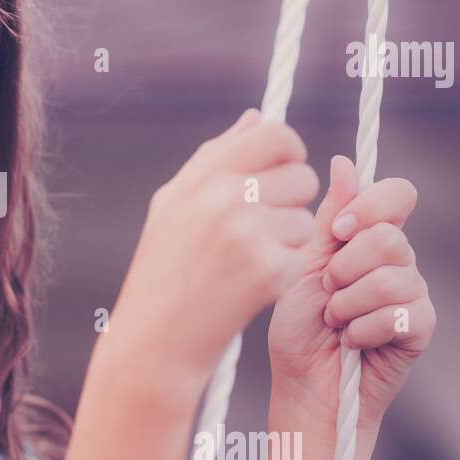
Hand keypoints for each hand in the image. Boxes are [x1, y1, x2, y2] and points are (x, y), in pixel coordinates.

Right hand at [100, 108, 317, 394]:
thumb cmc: (163, 272)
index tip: (281, 175)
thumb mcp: (174, 207)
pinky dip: (283, 274)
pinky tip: (250, 287)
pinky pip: (301, 256)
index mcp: (200, 176)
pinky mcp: (267, 269)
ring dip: (288, 243)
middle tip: (263, 230)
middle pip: (302, 176)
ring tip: (247, 263)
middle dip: (293, 202)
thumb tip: (256, 118)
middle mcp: (222, 196)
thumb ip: (215, 158)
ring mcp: (246, 233)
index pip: (275, 134)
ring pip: (306, 220)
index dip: (288, 153)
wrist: (153, 341)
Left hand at [267, 154, 437, 440]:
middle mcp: (397, 261)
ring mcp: (413, 294)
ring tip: (334, 320)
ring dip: (349, 302)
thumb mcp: (302, 266)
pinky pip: (399, 312)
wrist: (303, 386)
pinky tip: (351, 342)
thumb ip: (329, 220)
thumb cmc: (298, 328)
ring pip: (392, 275)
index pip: (396, 195)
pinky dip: (363, 329)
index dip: (370, 206)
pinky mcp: (420, 328)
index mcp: (368, 240)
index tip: (338, 232)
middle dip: (346, 266)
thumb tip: (343, 163)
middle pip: (391, 235)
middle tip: (326, 292)